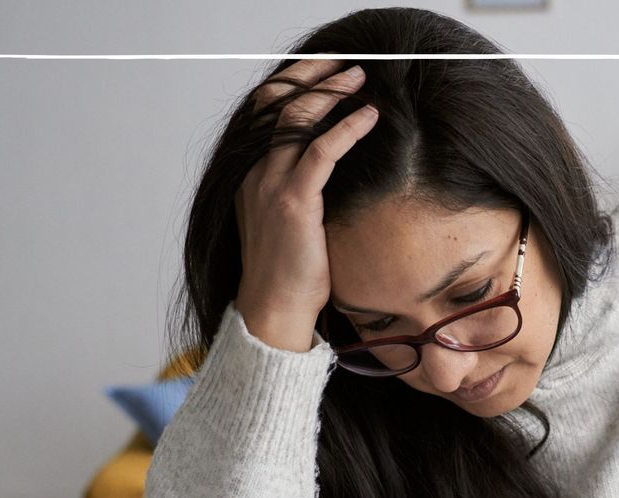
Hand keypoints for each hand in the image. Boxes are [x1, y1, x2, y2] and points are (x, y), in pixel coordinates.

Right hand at [232, 57, 379, 346]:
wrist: (275, 311)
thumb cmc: (288, 276)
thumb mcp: (287, 225)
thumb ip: (298, 193)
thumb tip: (327, 175)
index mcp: (249, 177)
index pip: (264, 113)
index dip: (292, 85)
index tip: (322, 72)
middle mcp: (254, 174)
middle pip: (277, 102)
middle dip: (311, 75)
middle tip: (345, 65)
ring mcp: (270, 185)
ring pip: (297, 117)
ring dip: (330, 91)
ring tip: (360, 79)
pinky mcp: (295, 201)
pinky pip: (322, 150)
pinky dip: (347, 127)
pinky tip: (368, 116)